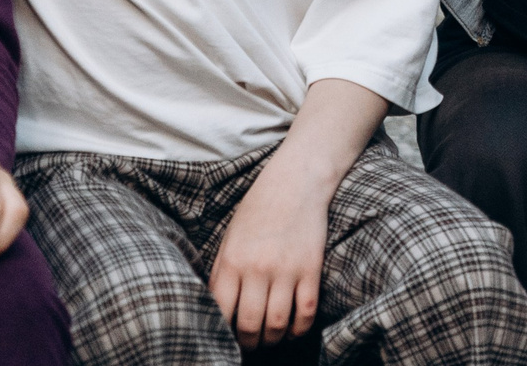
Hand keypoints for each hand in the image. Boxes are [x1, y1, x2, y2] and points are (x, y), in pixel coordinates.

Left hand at [209, 151, 333, 347]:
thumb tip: (216, 310)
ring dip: (274, 339)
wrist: (295, 181)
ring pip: (278, 323)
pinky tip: (294, 329)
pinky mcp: (311, 268)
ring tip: (271, 339)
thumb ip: (222, 273)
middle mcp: (257, 268)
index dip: (222, 334)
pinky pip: (306, 312)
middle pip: (250, 324)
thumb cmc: (258, 210)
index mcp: (231, 261)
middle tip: (251, 344)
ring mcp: (286, 269)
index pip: (221, 313)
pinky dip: (300, 328)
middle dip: (249, 343)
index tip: (225, 340)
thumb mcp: (230, 238)